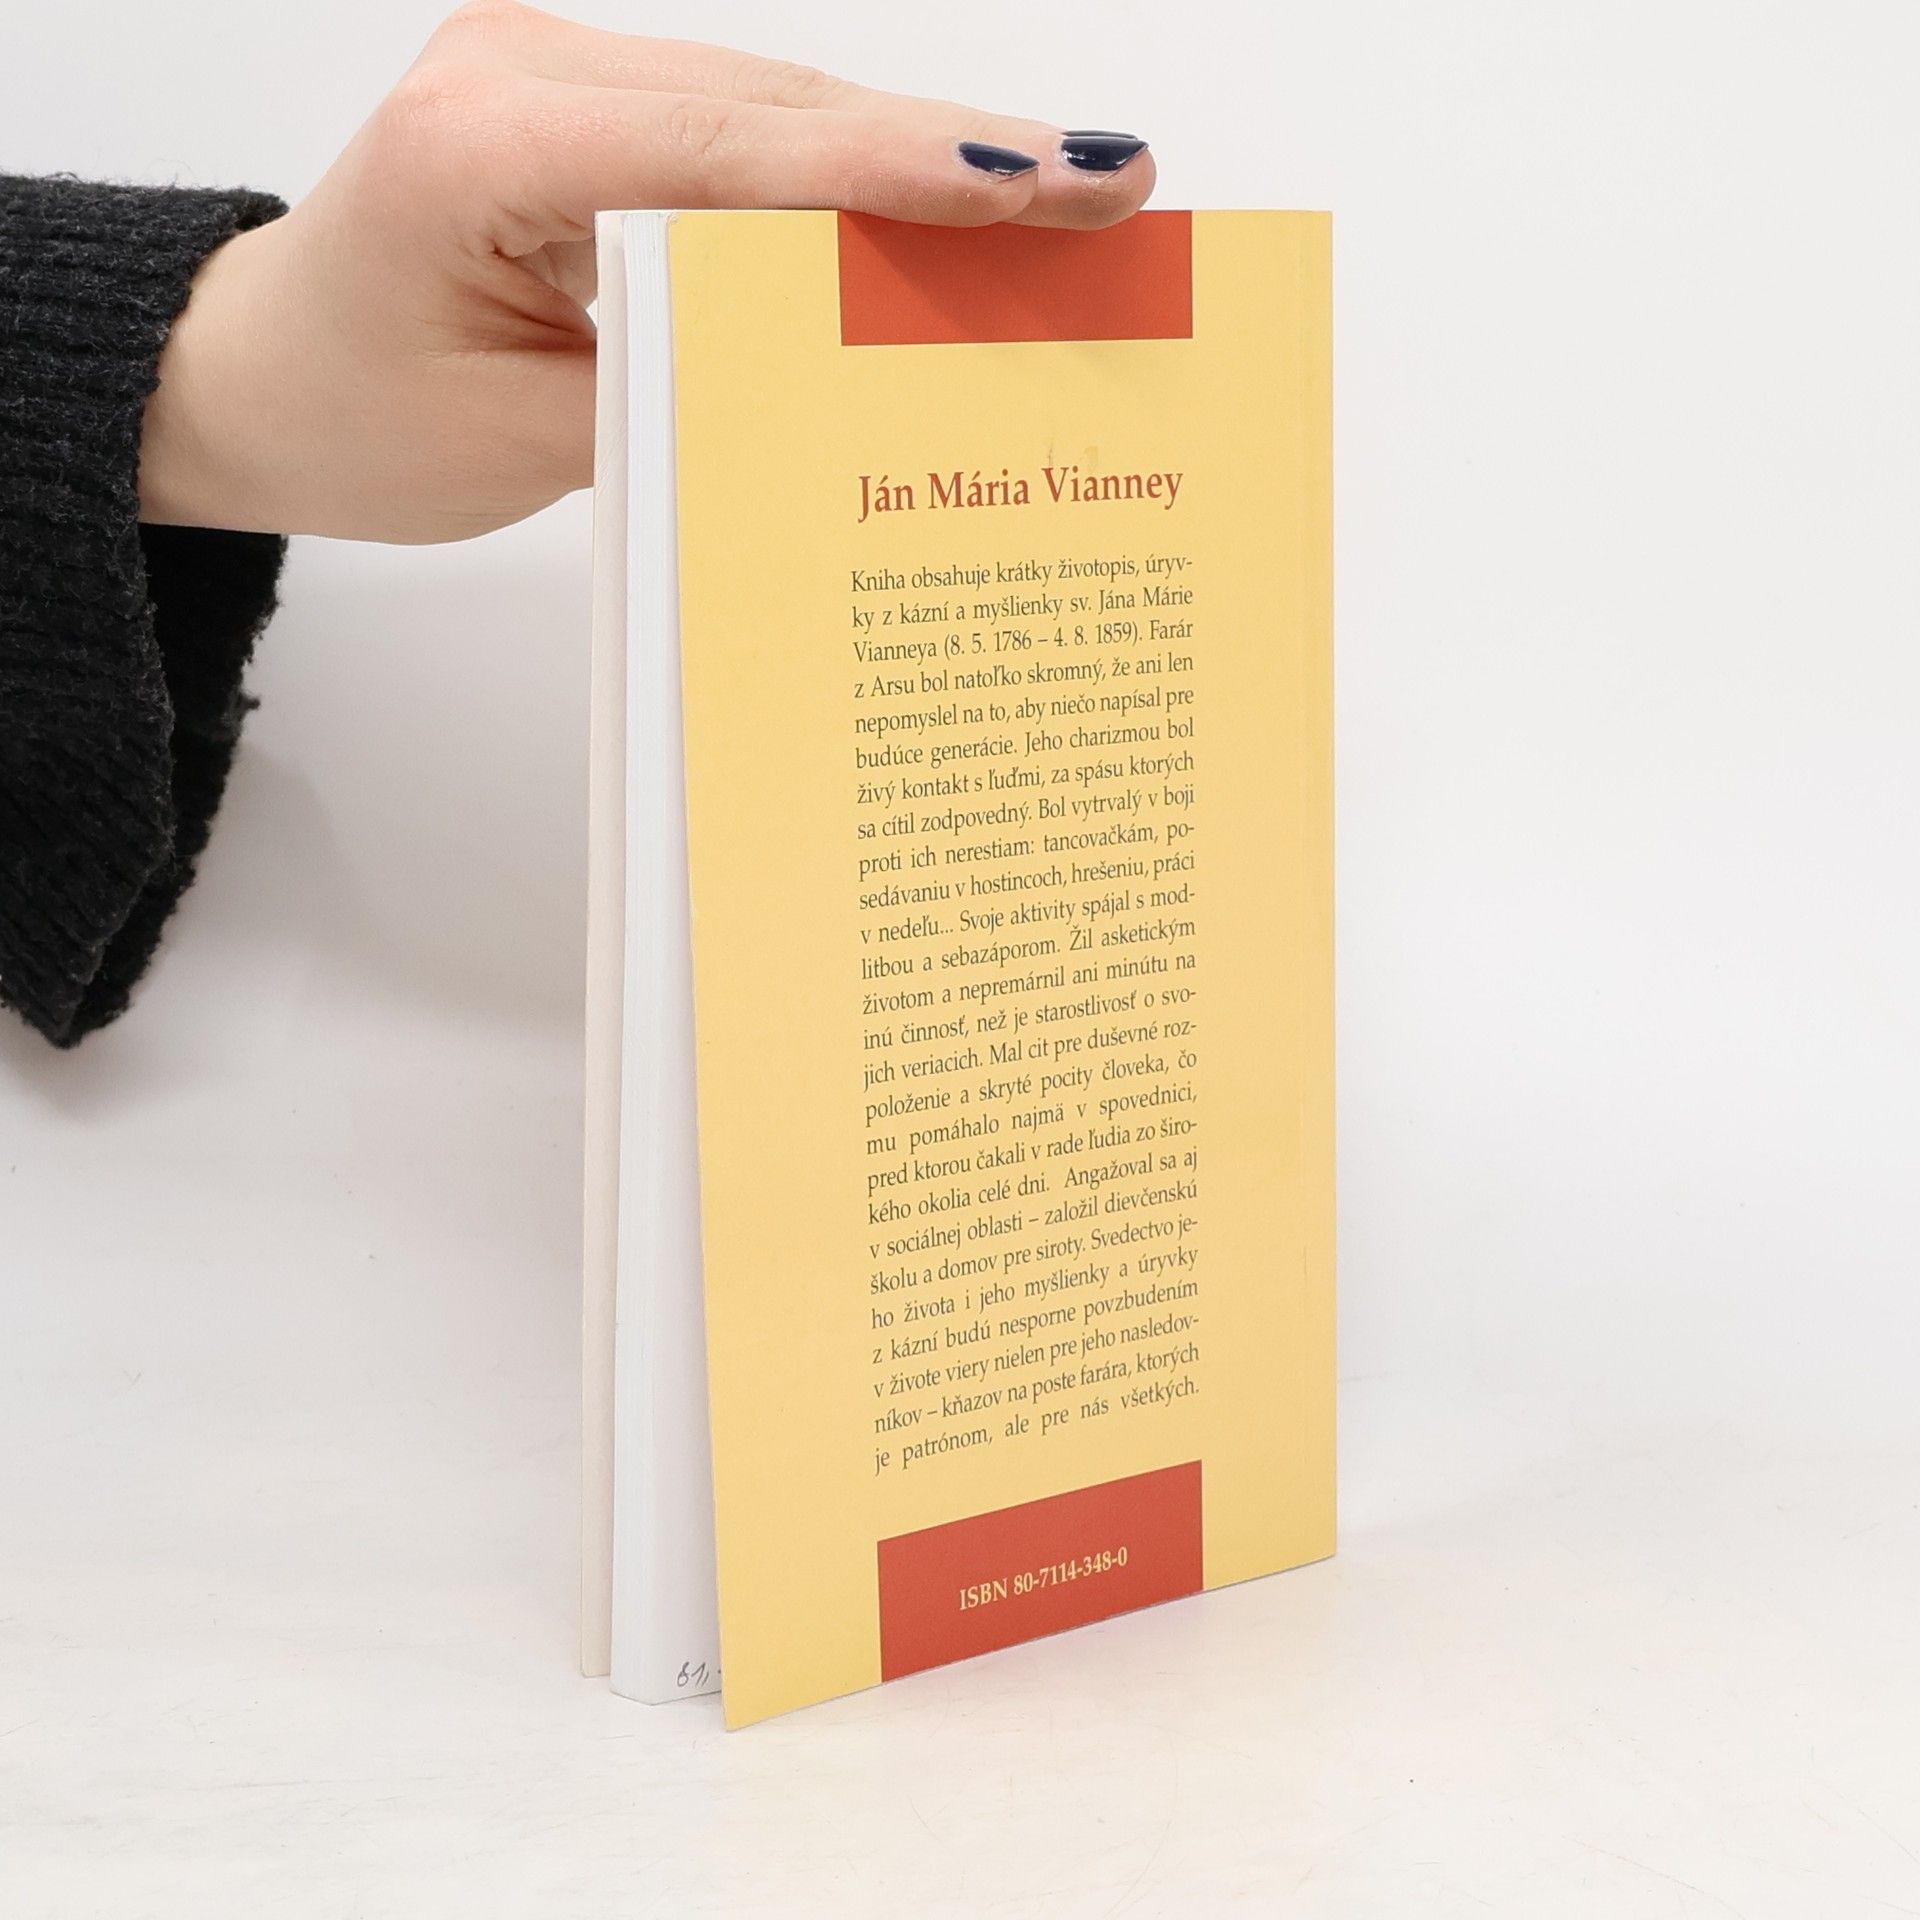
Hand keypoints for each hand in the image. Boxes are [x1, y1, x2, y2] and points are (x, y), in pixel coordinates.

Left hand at [137, 3, 1156, 542]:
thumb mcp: (519, 447)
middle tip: (1112, 184)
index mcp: (483, 146)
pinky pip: (750, 132)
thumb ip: (679, 405)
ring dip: (920, 162)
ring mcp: (563, 70)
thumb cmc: (354, 416)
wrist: (259, 372)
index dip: (898, 167)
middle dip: (955, 153)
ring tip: (1067, 201)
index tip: (1041, 180)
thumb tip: (844, 382)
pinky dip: (854, 177)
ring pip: (784, 109)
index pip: (732, 148)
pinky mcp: (595, 103)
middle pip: (784, 107)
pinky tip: (954, 207)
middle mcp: (526, 71)